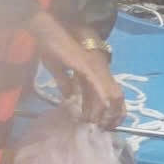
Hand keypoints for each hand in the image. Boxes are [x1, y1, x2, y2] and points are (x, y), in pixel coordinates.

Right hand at [28, 11, 124, 127]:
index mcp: (93, 70)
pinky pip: (99, 87)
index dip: (111, 109)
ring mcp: (95, 68)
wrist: (47, 33)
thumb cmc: (52, 49)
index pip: (109, 93)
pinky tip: (101, 112)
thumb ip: (65, 83)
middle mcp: (98, 69)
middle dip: (114, 115)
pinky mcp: (87, 67)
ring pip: (111, 94)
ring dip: (107, 112)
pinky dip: (101, 101)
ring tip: (99, 125)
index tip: (105, 124)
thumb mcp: (58, 70)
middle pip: (116, 96)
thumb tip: (69, 96)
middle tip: (105, 129)